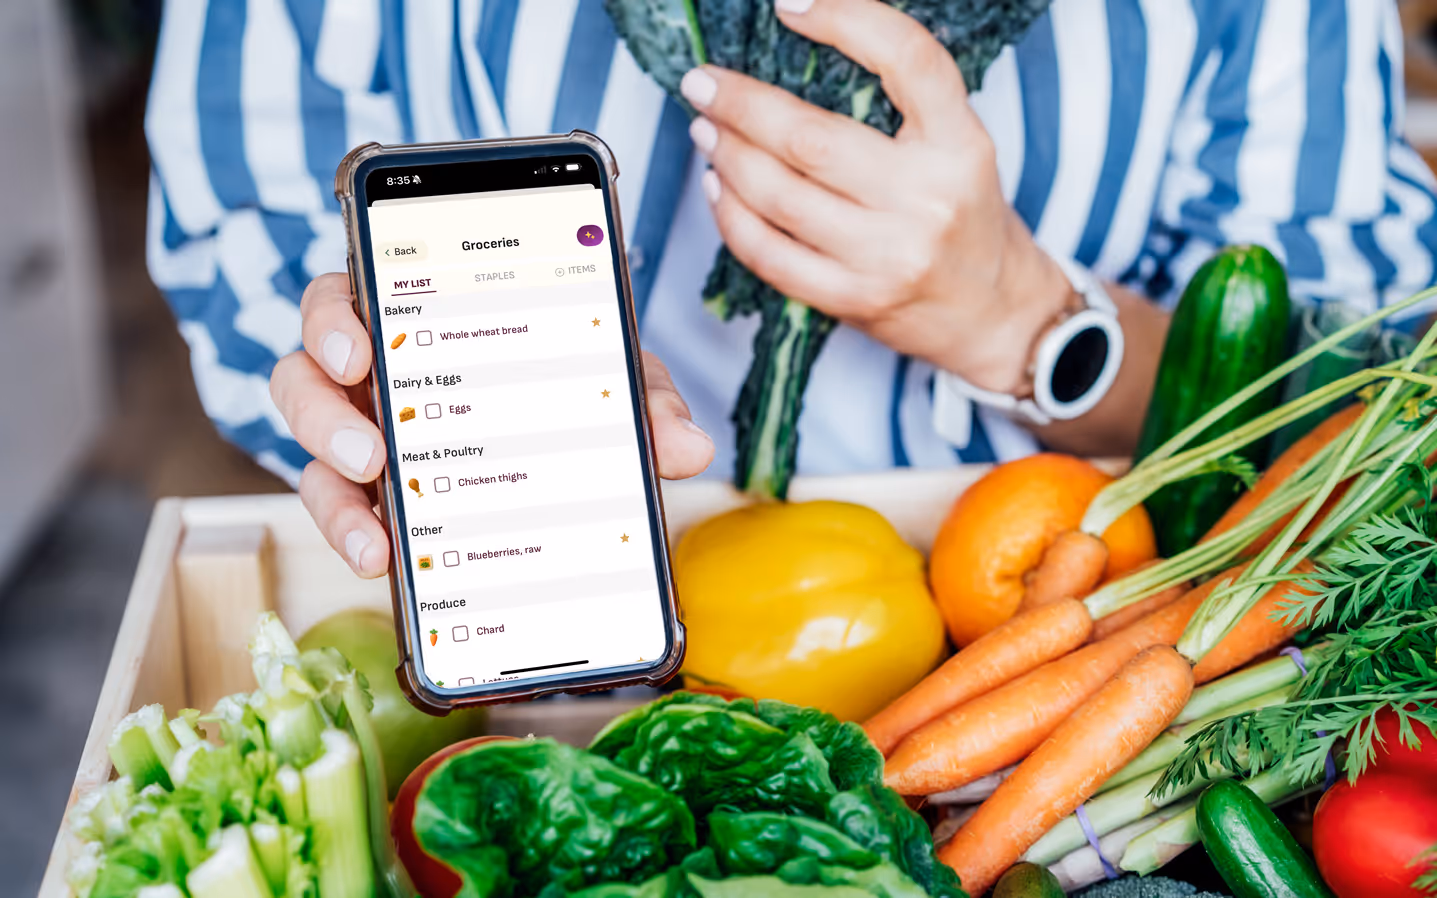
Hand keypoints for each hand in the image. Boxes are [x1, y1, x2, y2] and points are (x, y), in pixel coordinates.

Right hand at [270, 273, 713, 577]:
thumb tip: (691, 447)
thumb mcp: (613, 381)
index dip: (335, 318)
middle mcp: (375, 371)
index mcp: (419, 318)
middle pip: (304, 373)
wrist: (576, 440)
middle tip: (369, 449)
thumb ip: (646, 401)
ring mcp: (365, 432)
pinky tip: (383, 560)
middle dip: (321, 411)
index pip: (349, 296)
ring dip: (331, 484)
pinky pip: (338, 507)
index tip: (358, 351)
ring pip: (308, 447)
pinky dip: (354, 532)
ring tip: (377, 528)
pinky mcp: (368, 491)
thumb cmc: (579, 382)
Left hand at [681, 0, 1074, 395]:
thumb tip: (796, 60)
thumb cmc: (966, 220)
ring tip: (707, 131)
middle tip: (703, 84)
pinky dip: (732, 218)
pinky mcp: (854, 300)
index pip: (908, 61)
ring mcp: (888, 257)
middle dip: (741, 105)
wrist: (996, 314)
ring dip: (728, 157)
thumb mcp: (958, 149)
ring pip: (780, 197)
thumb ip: (900, 107)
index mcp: (961, 147)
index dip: (847, 20)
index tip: (790, 4)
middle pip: (811, 139)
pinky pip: (771, 256)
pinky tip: (719, 190)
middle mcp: (927, 200)